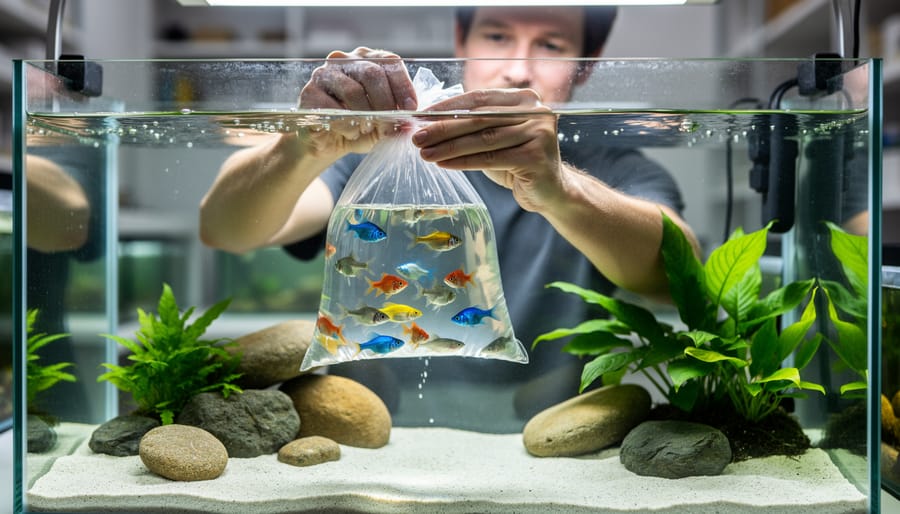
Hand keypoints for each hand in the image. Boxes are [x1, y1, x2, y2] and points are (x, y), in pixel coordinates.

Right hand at [297, 47, 417, 157]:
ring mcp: (325, 73)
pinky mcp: (309, 92)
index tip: (411, 109)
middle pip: (371, 73)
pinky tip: (352, 132)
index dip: (403, 86)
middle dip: (385, 103)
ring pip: (353, 91)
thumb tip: (410, 125)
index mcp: (368, 59)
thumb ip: (398, 121)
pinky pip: (333, 108)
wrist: (327, 142)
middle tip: (390, 126)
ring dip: (366, 116)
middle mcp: (346, 60)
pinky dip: (347, 125)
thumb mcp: (384, 124)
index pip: (390, 62)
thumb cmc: (359, 126)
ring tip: (368, 130)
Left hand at [411, 88, 564, 212]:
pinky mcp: (536, 157)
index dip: (448, 107)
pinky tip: (444, 164)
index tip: (421, 116)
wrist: (550, 191)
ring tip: (425, 153)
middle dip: (444, 128)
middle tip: (417, 136)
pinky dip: (464, 162)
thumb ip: (474, 126)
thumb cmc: (517, 162)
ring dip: (449, 147)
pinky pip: (491, 159)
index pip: (479, 99)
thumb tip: (430, 121)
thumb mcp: (496, 138)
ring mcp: (539, 133)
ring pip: (483, 139)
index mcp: (524, 99)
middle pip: (479, 119)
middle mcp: (535, 111)